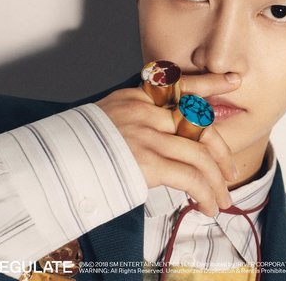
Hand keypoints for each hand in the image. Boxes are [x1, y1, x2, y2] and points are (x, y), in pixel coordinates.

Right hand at [95, 73, 240, 215]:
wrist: (51, 163)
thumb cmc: (82, 144)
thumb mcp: (112, 116)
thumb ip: (142, 117)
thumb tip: (171, 133)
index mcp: (139, 98)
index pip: (182, 85)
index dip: (211, 82)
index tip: (234, 80)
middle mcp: (146, 111)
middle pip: (199, 125)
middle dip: (222, 152)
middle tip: (231, 170)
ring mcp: (147, 135)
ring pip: (200, 155)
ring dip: (217, 182)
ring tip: (222, 199)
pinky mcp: (146, 162)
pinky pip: (189, 177)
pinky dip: (205, 193)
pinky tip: (208, 205)